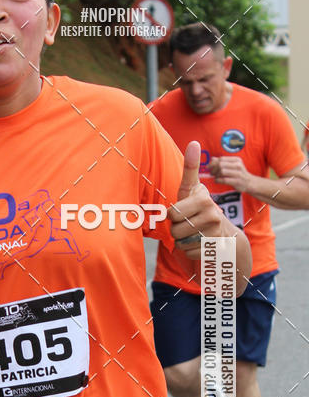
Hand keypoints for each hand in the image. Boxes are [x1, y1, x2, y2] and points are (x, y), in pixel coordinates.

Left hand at [169, 141, 224, 259]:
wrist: (224, 235)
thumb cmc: (200, 208)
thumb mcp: (193, 189)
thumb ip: (191, 168)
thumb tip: (194, 142)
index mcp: (204, 199)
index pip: (172, 213)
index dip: (173, 215)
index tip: (185, 210)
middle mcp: (213, 215)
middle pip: (174, 229)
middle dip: (177, 229)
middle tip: (189, 223)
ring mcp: (215, 234)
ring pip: (180, 243)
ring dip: (182, 240)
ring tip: (195, 233)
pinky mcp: (214, 251)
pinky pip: (187, 253)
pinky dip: (190, 251)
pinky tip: (200, 244)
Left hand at [207, 156, 251, 190]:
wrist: (249, 182)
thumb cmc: (238, 174)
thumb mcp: (232, 165)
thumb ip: (223, 162)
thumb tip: (212, 159)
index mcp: (236, 160)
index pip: (221, 159)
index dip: (213, 163)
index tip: (208, 167)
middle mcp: (238, 165)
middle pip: (221, 164)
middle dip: (213, 169)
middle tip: (211, 173)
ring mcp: (238, 173)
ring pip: (222, 171)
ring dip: (216, 175)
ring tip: (215, 177)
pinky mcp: (237, 181)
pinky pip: (224, 180)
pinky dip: (218, 180)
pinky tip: (217, 181)